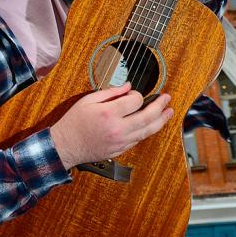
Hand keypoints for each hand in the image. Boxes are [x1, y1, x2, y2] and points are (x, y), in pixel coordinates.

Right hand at [49, 83, 172, 168]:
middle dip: (160, 106)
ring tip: (169, 112)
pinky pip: (139, 139)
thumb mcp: (88, 101)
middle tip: (167, 99)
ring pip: (148, 130)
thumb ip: (110, 93)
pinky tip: (151, 125)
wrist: (66, 146)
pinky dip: (147, 131)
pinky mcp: (121, 149)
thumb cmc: (74, 122)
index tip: (134, 93)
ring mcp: (121, 141)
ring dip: (161, 120)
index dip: (137, 94)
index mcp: (109, 113)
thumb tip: (127, 87)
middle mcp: (118, 128)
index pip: (135, 101)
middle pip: (147, 116)